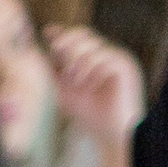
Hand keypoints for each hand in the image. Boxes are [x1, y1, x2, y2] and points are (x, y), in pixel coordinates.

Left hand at [43, 24, 142, 149]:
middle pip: (84, 35)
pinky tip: (88, 84)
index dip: (62, 33)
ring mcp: (118, 59)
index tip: (47, 31)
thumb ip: (54, 73)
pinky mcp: (126, 67)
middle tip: (55, 49)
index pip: (78, 39)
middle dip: (67, 42)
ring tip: (74, 80)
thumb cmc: (90, 115)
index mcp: (94, 59)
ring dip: (77, 60)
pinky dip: (91, 69)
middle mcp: (107, 56)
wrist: (111, 135)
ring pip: (93, 45)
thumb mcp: (64, 91)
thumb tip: (41, 53)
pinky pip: (105, 57)